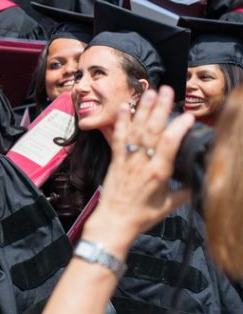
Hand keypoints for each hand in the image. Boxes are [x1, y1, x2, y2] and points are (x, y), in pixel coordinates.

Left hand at [86, 86, 193, 254]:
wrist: (113, 223)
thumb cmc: (141, 216)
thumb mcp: (169, 205)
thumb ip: (185, 191)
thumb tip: (199, 181)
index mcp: (158, 173)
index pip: (169, 145)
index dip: (178, 128)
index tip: (188, 116)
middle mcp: (142, 162)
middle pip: (151, 130)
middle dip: (160, 108)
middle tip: (168, 91)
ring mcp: (127, 159)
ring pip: (135, 129)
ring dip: (143, 109)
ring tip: (150, 92)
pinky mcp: (115, 160)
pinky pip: (118, 136)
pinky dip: (122, 121)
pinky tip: (126, 106)